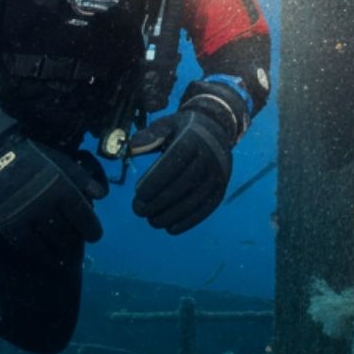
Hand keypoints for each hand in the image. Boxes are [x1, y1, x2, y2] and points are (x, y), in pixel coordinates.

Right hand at [0, 107, 104, 260]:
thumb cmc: (35, 158)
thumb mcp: (63, 162)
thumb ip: (82, 179)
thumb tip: (101, 196)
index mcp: (61, 187)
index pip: (82, 216)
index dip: (92, 230)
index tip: (95, 236)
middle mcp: (45, 203)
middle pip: (66, 233)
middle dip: (76, 245)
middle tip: (79, 250)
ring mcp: (25, 215)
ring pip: (49, 242)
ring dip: (60, 253)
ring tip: (66, 258)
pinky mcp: (9, 224)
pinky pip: (28, 245)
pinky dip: (40, 253)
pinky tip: (47, 256)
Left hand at [129, 101, 233, 234]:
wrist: (217, 129)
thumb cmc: (183, 128)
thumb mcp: (167, 124)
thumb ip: (149, 135)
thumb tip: (132, 148)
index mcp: (194, 139)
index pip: (175, 162)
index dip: (156, 180)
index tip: (138, 193)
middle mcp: (210, 157)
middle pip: (183, 184)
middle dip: (159, 201)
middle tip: (138, 210)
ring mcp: (219, 175)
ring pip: (194, 200)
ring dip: (171, 215)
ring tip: (152, 220)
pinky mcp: (221, 189)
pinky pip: (206, 209)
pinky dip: (188, 221)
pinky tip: (171, 228)